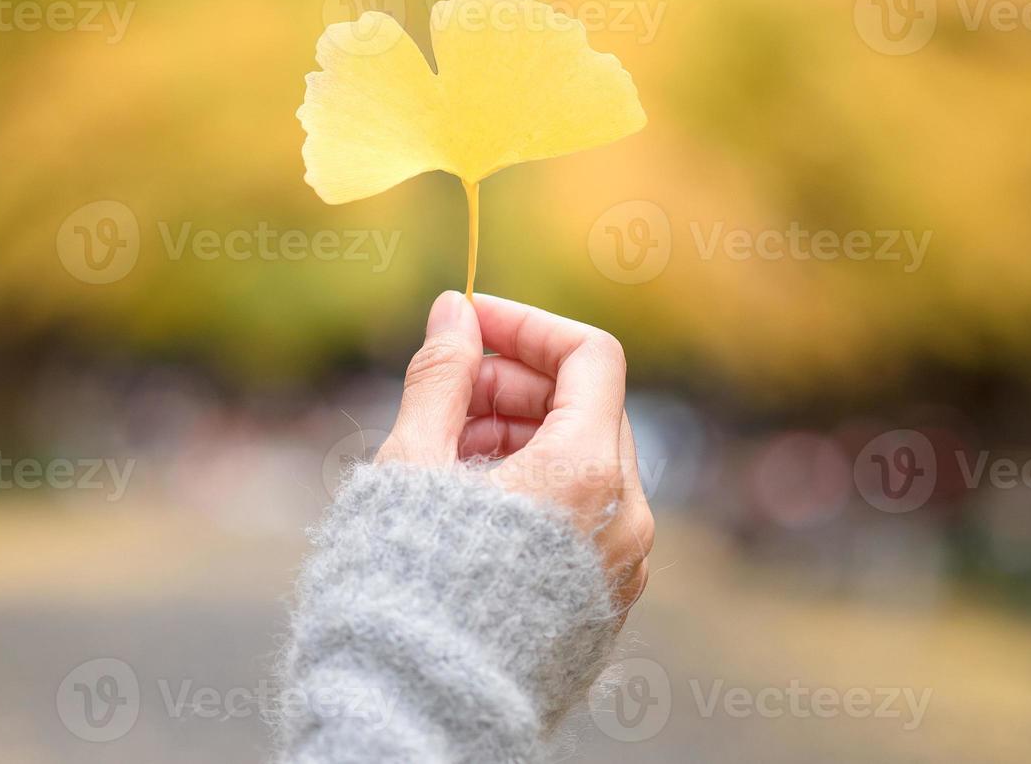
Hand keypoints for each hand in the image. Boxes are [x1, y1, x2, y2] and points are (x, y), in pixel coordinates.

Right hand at [376, 291, 654, 613]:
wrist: (417, 719)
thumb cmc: (404, 591)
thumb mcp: (412, 466)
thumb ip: (442, 377)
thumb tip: (455, 311)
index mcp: (588, 474)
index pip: (590, 356)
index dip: (526, 326)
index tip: (469, 324)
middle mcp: (626, 518)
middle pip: (590, 407)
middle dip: (517, 384)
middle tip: (446, 394)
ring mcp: (621, 567)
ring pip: (587, 461)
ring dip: (523, 433)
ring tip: (447, 452)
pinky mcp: (603, 603)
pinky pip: (585, 515)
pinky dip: (538, 486)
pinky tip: (471, 501)